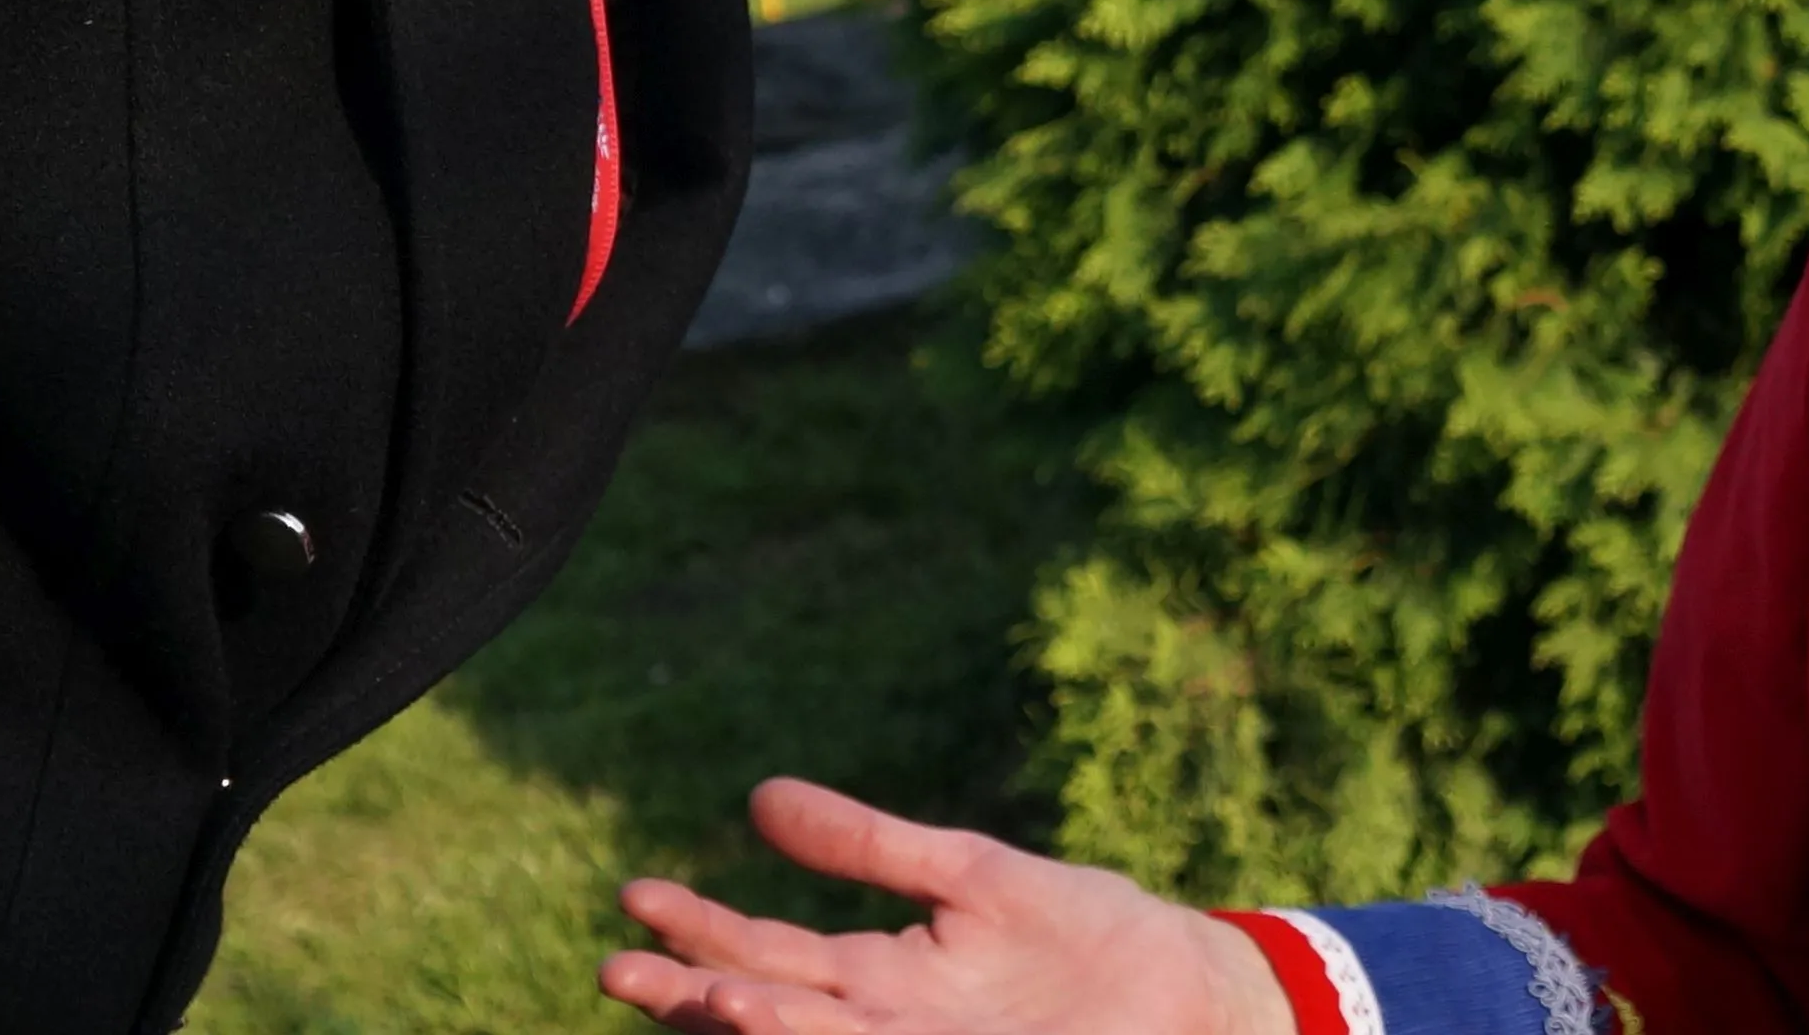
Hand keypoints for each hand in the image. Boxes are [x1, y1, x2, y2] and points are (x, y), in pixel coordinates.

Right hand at [600, 777, 1298, 1034]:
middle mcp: (882, 1027)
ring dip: (761, 1026)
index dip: (697, 928)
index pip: (764, 954)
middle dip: (692, 994)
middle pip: (767, 1011)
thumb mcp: (969, 873)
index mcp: (877, 975)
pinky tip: (801, 1024)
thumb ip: (870, 844)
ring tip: (712, 994)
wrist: (1190, 990)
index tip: (631, 898)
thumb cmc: (1084, 934)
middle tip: (619, 967)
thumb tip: (760, 797)